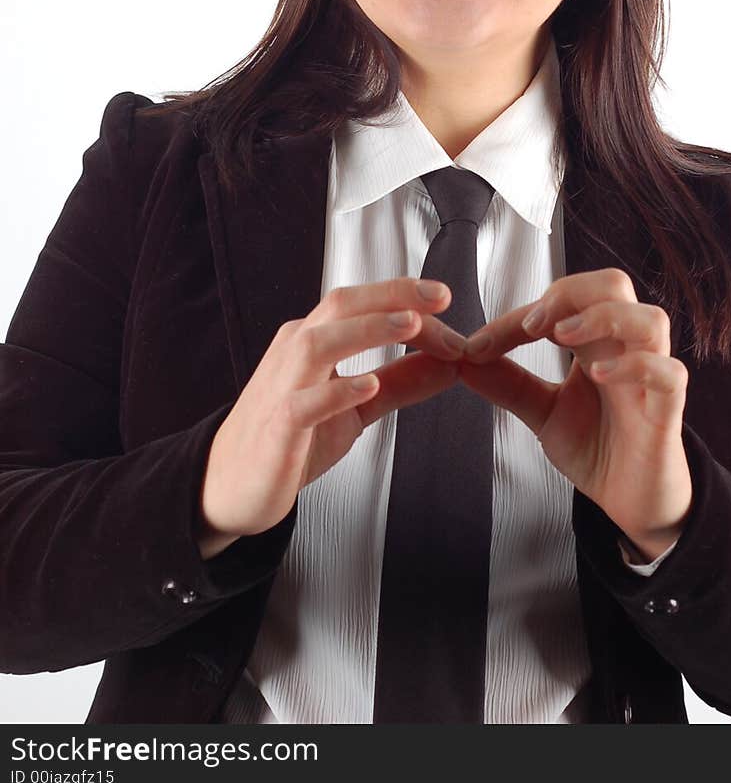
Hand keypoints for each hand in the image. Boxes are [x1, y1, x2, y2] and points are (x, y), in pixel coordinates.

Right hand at [198, 278, 461, 557]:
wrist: (230, 487)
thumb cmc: (290, 440)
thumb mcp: (356, 408)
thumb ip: (399, 383)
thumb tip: (449, 364)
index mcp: (312, 339)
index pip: (362, 305)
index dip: (407, 302)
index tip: (449, 307)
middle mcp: (294, 353)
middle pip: (341, 306)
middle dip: (391, 296)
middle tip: (439, 298)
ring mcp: (282, 388)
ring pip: (319, 343)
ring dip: (366, 330)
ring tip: (410, 325)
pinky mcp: (277, 428)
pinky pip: (303, 403)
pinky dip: (335, 392)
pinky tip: (366, 386)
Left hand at [459, 269, 692, 556]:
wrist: (631, 501)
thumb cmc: (598, 448)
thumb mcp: (543, 412)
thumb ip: (509, 384)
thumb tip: (463, 359)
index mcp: (595, 342)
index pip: (560, 304)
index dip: (516, 316)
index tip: (476, 345)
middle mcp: (625, 348)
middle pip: (613, 284)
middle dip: (570, 292)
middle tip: (532, 324)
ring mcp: (651, 376)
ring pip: (650, 318)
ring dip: (604, 317)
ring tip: (564, 337)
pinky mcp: (667, 410)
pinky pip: (668, 372)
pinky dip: (635, 365)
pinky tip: (599, 376)